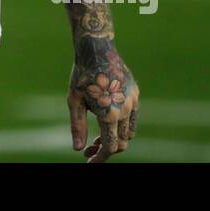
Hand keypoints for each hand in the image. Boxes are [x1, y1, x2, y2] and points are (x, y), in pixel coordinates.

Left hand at [66, 45, 137, 162]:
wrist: (97, 49)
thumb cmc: (82, 75)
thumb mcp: (74, 101)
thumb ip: (77, 126)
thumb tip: (77, 149)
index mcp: (109, 114)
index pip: (110, 146)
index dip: (100, 157)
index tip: (89, 161)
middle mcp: (125, 110)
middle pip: (121, 142)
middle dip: (105, 149)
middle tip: (89, 148)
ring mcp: (132, 101)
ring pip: (129, 132)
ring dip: (115, 138)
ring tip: (98, 136)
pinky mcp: (135, 93)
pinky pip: (133, 117)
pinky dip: (123, 125)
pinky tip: (108, 122)